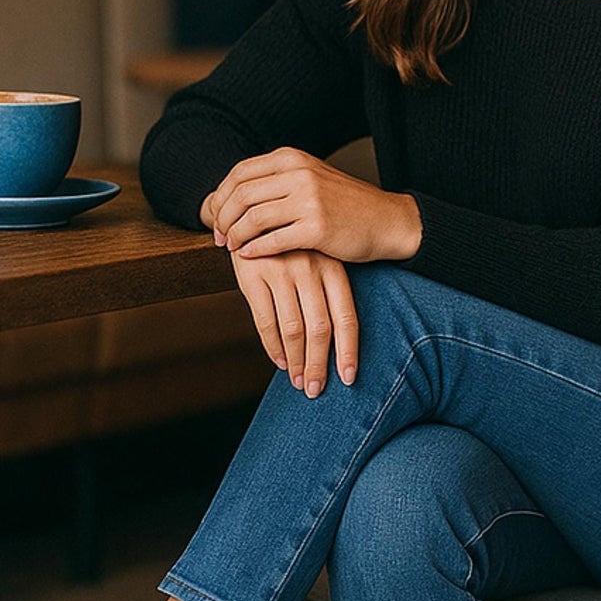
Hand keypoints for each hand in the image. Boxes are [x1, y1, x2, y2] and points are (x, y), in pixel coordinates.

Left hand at [202, 147, 419, 263]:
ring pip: (253, 218)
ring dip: (236, 235)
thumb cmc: (345, 204)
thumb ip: (276, 179)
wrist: (386, 220)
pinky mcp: (317, 228)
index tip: (216, 216)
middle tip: (219, 237)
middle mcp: (299, 174)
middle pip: (241, 195)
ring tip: (232, 247)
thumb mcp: (310, 177)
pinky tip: (249, 256)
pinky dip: (255, 250)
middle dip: (223, 218)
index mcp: (292, 158)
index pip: (240, 173)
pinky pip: (273, 240)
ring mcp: (309, 200)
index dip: (221, 196)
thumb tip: (233, 193)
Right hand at [227, 247, 358, 397]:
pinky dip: (273, 347)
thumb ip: (328, 293)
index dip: (348, 350)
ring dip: (296, 361)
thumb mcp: (318, 259)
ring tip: (298, 382)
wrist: (253, 211)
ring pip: (293, 329)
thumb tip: (338, 344)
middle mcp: (310, 269)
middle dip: (318, 364)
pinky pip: (265, 321)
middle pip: (320, 329)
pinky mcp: (253, 276)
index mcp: (333, 267)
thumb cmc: (294, 246)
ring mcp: (281, 271)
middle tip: (315, 389)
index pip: (346, 317)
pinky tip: (279, 361)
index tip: (347, 378)